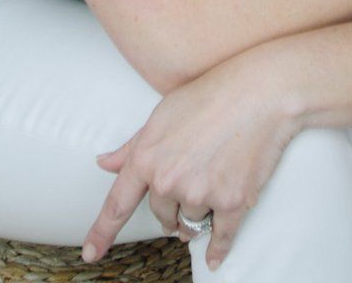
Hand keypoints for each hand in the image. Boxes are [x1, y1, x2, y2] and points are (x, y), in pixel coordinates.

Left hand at [81, 47, 299, 272]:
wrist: (260, 91)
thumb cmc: (210, 95)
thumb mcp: (162, 114)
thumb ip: (132, 146)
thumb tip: (103, 162)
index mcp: (146, 158)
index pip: (118, 204)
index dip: (102, 232)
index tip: (91, 254)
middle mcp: (168, 181)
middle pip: (162, 214)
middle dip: (173, 205)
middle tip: (194, 177)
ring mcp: (200, 194)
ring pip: (191, 223)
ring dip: (198, 216)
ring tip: (214, 182)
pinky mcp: (232, 202)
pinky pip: (220, 238)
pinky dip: (218, 249)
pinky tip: (215, 258)